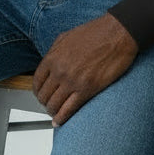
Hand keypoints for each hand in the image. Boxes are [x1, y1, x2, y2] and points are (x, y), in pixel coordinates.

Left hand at [32, 12, 138, 126]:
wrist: (116, 34)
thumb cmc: (95, 33)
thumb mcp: (66, 37)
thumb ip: (54, 52)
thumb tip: (49, 65)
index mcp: (53, 57)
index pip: (37, 81)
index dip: (38, 91)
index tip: (41, 95)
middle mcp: (59, 70)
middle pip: (44, 95)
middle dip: (45, 102)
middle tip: (49, 105)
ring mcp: (72, 81)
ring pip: (54, 105)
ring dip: (53, 112)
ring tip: (55, 113)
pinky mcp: (87, 90)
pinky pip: (69, 110)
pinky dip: (62, 118)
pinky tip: (60, 121)